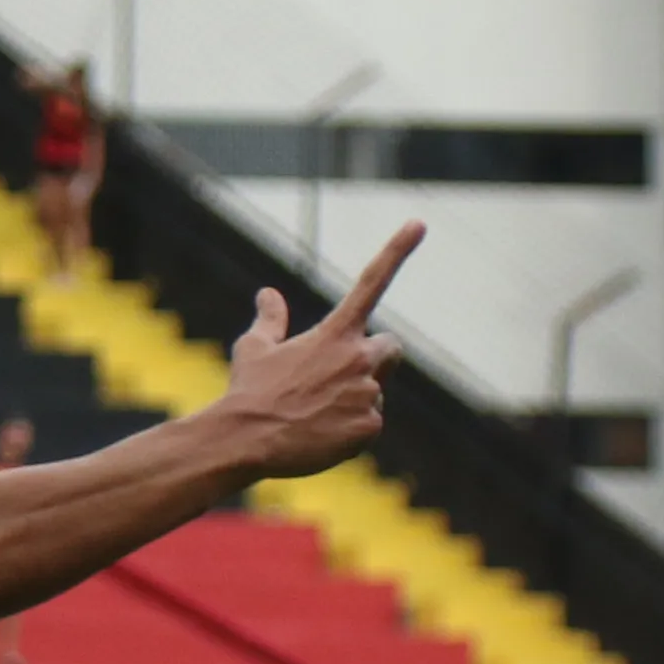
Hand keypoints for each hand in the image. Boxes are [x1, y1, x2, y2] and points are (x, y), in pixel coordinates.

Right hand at [217, 220, 423, 482]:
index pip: (371, 283)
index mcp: (334, 332)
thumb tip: (268, 294)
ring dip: (354, 399)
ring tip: (316, 415)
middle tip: (339, 377)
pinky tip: (321, 436)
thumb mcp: (254, 348)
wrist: (244, 440)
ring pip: (376, 392)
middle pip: (390, 348)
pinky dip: (350, 432)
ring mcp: (367, 393)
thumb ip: (270, 320)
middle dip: (374, 358)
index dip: (397, 251)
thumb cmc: (248, 392)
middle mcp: (358, 357)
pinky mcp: (368, 427)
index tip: (418, 223)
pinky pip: (369, 425)